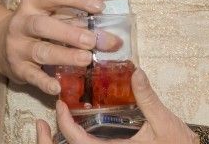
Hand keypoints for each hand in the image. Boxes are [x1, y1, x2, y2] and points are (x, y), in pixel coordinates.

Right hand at [0, 0, 105, 94]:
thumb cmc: (34, 28)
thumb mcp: (50, 17)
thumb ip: (76, 22)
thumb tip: (109, 38)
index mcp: (33, 3)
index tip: (100, 7)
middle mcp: (22, 22)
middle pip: (44, 25)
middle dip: (69, 33)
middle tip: (92, 40)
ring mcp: (18, 46)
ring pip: (41, 51)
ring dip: (64, 55)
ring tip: (86, 59)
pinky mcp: (18, 68)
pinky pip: (32, 76)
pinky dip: (45, 82)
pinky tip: (58, 87)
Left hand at [36, 69, 195, 142]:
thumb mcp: (164, 120)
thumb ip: (148, 98)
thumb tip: (135, 71)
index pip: (78, 142)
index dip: (64, 124)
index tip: (59, 104)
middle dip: (52, 140)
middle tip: (44, 120)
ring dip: (65, 140)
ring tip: (57, 121)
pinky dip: (79, 140)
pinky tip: (79, 126)